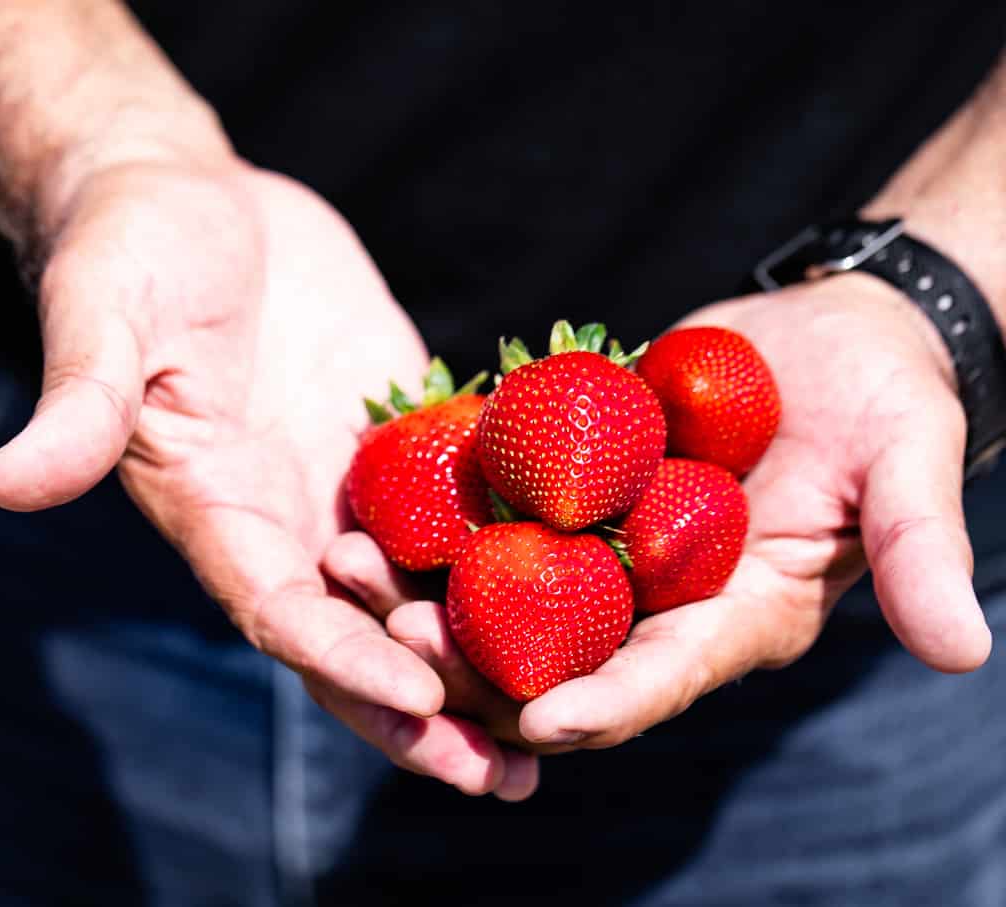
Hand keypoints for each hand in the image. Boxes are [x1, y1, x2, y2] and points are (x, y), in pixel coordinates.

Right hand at [0, 159, 536, 798]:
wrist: (186, 197)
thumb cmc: (127, 249)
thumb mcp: (101, 317)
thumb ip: (77, 405)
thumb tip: (6, 484)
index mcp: (214, 511)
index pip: (279, 610)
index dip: (340, 660)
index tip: (416, 702)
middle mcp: (285, 520)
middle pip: (357, 640)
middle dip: (427, 710)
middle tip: (509, 774)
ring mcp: (348, 484)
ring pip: (421, 596)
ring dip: (485, 657)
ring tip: (569, 714)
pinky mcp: (398, 437)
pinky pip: (463, 507)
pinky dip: (516, 553)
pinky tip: (594, 588)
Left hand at [333, 273, 991, 762]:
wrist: (830, 335)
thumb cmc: (884, 399)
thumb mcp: (910, 462)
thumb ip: (921, 548)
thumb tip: (963, 652)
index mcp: (730, 620)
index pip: (657, 680)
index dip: (602, 704)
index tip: (536, 721)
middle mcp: (651, 602)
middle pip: (549, 656)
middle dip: (473, 661)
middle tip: (394, 637)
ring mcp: (599, 548)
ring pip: (497, 592)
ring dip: (424, 590)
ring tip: (346, 567)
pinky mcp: (563, 490)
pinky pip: (489, 512)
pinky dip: (433, 513)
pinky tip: (368, 495)